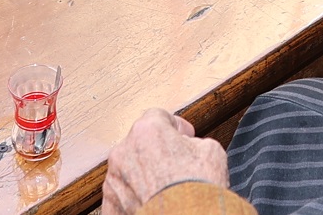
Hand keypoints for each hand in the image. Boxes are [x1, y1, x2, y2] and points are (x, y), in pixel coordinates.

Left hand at [101, 110, 225, 214]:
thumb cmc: (198, 190)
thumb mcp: (211, 151)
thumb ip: (193, 141)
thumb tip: (189, 147)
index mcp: (147, 131)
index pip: (158, 117)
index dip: (175, 127)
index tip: (184, 137)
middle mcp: (124, 151)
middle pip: (140, 144)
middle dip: (157, 152)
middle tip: (177, 167)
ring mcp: (114, 180)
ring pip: (129, 170)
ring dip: (144, 176)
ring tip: (165, 190)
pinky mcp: (111, 205)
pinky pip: (123, 195)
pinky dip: (135, 198)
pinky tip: (154, 203)